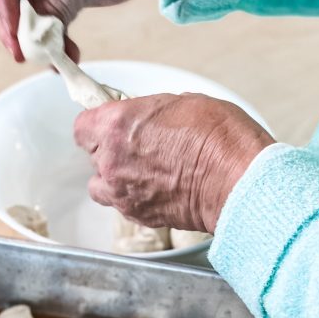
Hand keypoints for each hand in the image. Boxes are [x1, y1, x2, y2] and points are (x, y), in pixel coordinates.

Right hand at [0, 0, 208, 59]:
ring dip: (38, 38)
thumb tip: (35, 38)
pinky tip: (66, 55)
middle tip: (23, 54)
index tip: (13, 28)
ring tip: (49, 60)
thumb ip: (58, 4)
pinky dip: (56, 40)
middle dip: (17, 25)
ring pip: (30, 11)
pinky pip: (51, 20)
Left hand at [74, 92, 274, 232]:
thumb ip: (147, 113)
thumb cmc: (217, 137)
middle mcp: (111, 161)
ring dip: (115, 178)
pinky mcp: (137, 214)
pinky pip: (122, 204)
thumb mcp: (179, 103)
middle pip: (92, 156)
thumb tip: (142, 118)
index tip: (108, 123)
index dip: (96, 124)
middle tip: (138, 146)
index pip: (82, 126)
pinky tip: (158, 188)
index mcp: (116, 126)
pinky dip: (133, 197)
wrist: (236, 179)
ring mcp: (121, 192)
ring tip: (144, 171)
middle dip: (110, 150)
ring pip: (101, 185)